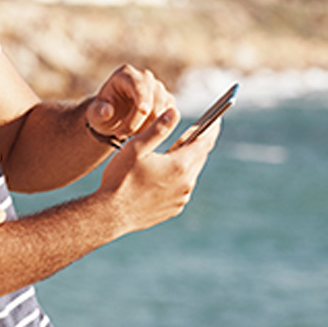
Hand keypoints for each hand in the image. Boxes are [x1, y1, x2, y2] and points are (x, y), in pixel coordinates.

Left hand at [86, 64, 170, 140]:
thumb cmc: (102, 113)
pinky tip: (140, 133)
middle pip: (153, 99)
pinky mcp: (167, 101)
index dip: (142, 98)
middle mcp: (145, 77)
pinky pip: (168, 118)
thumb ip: (98, 112)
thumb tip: (107, 111)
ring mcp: (158, 88)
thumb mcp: (94, 114)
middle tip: (120, 135)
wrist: (113, 117)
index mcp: (126, 74)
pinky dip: (156, 129)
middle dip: (139, 121)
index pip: (138, 86)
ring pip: (163, 110)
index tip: (143, 111)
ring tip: (127, 134)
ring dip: (146, 128)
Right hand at [97, 106, 219, 233]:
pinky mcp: (174, 209)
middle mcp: (186, 183)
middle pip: (200, 157)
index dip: (212, 128)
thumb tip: (174, 111)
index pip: (205, 142)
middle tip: (195, 130)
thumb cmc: (120, 178)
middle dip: (198, 142)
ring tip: (175, 151)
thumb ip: (158, 128)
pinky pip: (182, 188)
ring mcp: (181, 198)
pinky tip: (165, 174)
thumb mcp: (136, 147)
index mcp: (180, 165)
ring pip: (191, 173)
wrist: (110, 215)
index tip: (217, 118)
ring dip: (186, 160)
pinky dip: (178, 178)